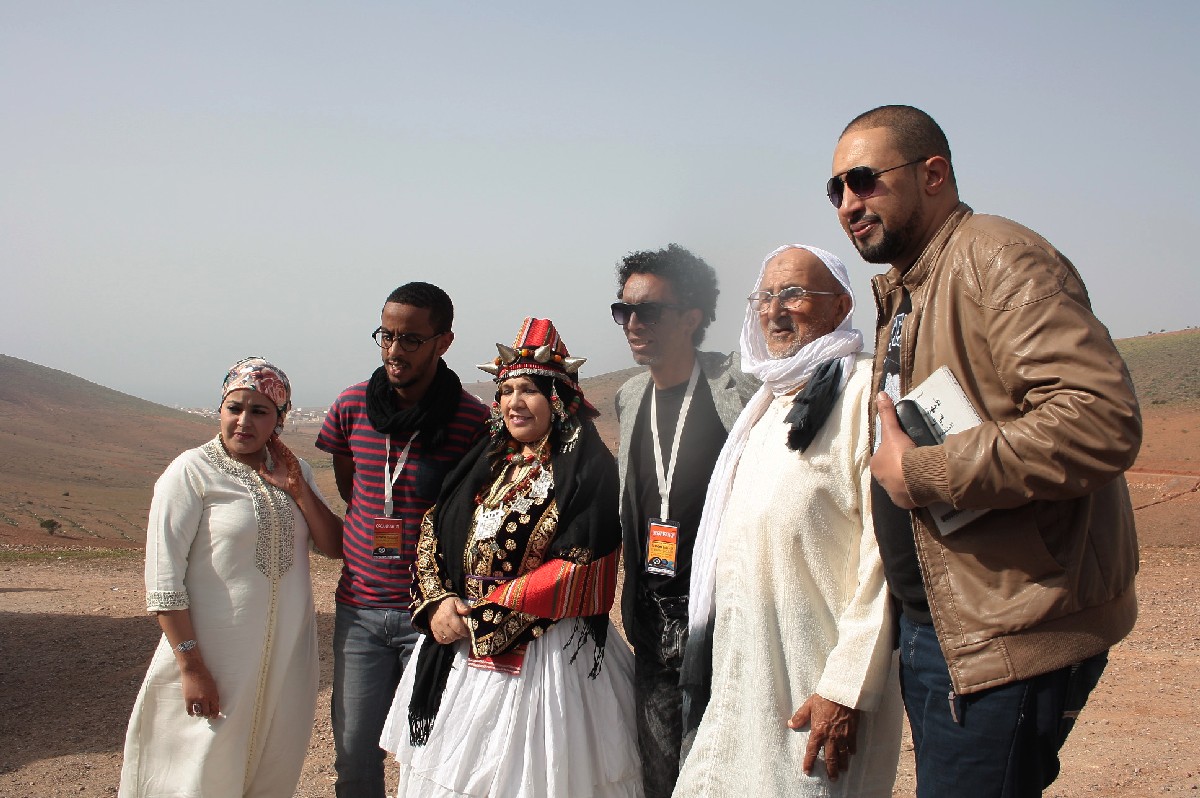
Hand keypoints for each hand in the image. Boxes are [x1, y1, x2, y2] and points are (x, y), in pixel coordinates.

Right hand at [180, 661, 220, 719]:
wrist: (193, 670)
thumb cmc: (204, 676)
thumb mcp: (213, 686)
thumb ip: (214, 696)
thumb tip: (215, 706)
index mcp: (213, 695)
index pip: (215, 709)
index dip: (215, 714)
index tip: (214, 716)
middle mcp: (206, 699)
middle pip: (207, 713)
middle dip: (208, 715)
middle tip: (207, 715)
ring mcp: (196, 699)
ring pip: (199, 713)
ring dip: (200, 714)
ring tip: (200, 713)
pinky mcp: (188, 699)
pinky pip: (190, 711)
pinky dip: (192, 713)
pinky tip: (193, 712)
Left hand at [260, 437, 303, 497]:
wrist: (293, 486)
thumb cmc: (283, 483)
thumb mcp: (270, 477)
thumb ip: (264, 471)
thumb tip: (259, 463)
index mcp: (278, 463)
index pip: (272, 452)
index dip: (269, 446)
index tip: (264, 440)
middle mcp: (282, 459)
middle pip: (276, 448)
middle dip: (272, 441)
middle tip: (268, 434)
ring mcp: (287, 458)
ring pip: (281, 448)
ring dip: (277, 442)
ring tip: (272, 435)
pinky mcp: (292, 459)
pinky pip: (286, 451)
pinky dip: (282, 446)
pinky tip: (278, 442)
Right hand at [430, 597, 470, 644]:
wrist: (434, 603)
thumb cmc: (448, 603)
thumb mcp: (456, 601)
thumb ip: (462, 606)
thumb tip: (468, 611)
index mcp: (449, 616)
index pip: (459, 629)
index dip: (465, 632)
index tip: (467, 632)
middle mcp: (442, 623)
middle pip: (453, 635)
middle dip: (460, 635)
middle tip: (462, 633)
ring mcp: (436, 627)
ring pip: (447, 639)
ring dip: (453, 638)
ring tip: (456, 634)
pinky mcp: (433, 630)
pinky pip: (440, 640)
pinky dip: (446, 640)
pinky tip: (449, 636)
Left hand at [790, 694, 858, 780]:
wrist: (843, 693)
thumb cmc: (825, 698)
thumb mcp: (809, 705)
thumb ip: (800, 717)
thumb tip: (790, 724)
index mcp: (818, 732)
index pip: (812, 751)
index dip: (809, 762)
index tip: (807, 771)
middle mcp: (830, 737)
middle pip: (830, 758)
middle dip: (831, 770)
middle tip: (832, 779)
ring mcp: (842, 736)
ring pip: (843, 754)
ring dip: (843, 764)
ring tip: (842, 771)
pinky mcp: (852, 732)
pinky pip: (852, 745)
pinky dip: (852, 751)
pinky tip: (852, 755)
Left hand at [871, 392, 916, 508]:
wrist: (915, 476)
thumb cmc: (901, 453)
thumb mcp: (893, 430)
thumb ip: (887, 413)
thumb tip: (880, 394)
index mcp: (876, 465)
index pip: (884, 457)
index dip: (894, 453)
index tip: (906, 451)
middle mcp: (881, 481)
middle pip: (891, 472)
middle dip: (900, 468)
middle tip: (915, 461)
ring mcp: (892, 493)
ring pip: (899, 484)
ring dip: (907, 480)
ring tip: (921, 473)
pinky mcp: (904, 503)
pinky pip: (909, 496)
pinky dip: (915, 492)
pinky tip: (923, 486)